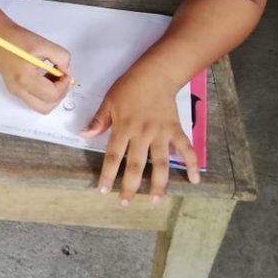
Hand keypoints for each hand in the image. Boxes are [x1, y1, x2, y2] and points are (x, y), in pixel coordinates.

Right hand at [0, 23, 71, 113]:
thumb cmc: (13, 39)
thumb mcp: (42, 44)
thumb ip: (60, 57)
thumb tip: (66, 69)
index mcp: (24, 78)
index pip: (52, 94)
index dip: (64, 84)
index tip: (65, 72)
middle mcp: (18, 89)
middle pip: (46, 107)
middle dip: (59, 94)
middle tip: (62, 79)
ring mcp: (15, 91)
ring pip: (40, 106)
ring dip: (52, 95)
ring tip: (53, 77)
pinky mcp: (15, 89)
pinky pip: (34, 99)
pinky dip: (44, 92)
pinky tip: (46, 77)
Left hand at [82, 70, 199, 203]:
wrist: (155, 74)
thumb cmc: (130, 87)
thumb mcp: (109, 102)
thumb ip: (99, 121)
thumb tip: (84, 135)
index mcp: (123, 128)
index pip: (113, 157)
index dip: (108, 175)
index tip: (104, 190)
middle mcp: (142, 134)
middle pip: (136, 165)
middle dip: (130, 186)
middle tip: (126, 202)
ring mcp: (161, 134)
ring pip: (160, 163)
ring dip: (158, 184)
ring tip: (155, 200)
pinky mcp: (176, 130)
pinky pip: (186, 149)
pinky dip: (191, 164)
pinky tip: (194, 180)